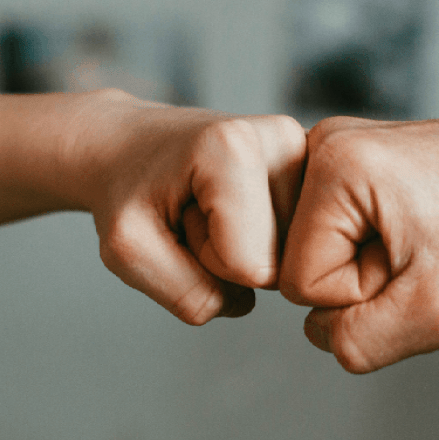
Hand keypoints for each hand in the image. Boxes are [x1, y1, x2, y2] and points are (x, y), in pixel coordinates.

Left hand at [71, 91, 305, 323]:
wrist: (126, 144)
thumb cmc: (124, 189)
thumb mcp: (127, 251)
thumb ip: (188, 293)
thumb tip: (247, 301)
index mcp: (235, 147)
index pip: (251, 266)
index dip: (206, 262)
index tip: (180, 219)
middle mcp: (283, 138)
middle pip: (280, 261)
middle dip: (229, 256)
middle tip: (194, 212)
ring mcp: (306, 148)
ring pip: (294, 253)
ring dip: (246, 246)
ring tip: (209, 205)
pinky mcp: (314, 163)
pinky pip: (300, 238)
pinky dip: (265, 236)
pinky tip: (238, 205)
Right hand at [278, 116, 438, 372]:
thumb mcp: (437, 310)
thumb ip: (358, 341)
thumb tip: (320, 331)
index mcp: (333, 163)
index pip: (301, 283)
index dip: (364, 294)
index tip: (421, 260)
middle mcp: (326, 142)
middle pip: (306, 262)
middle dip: (368, 277)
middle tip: (428, 250)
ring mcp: (341, 147)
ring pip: (326, 251)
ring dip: (377, 263)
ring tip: (428, 236)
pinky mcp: (357, 160)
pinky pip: (344, 232)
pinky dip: (382, 245)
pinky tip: (422, 227)